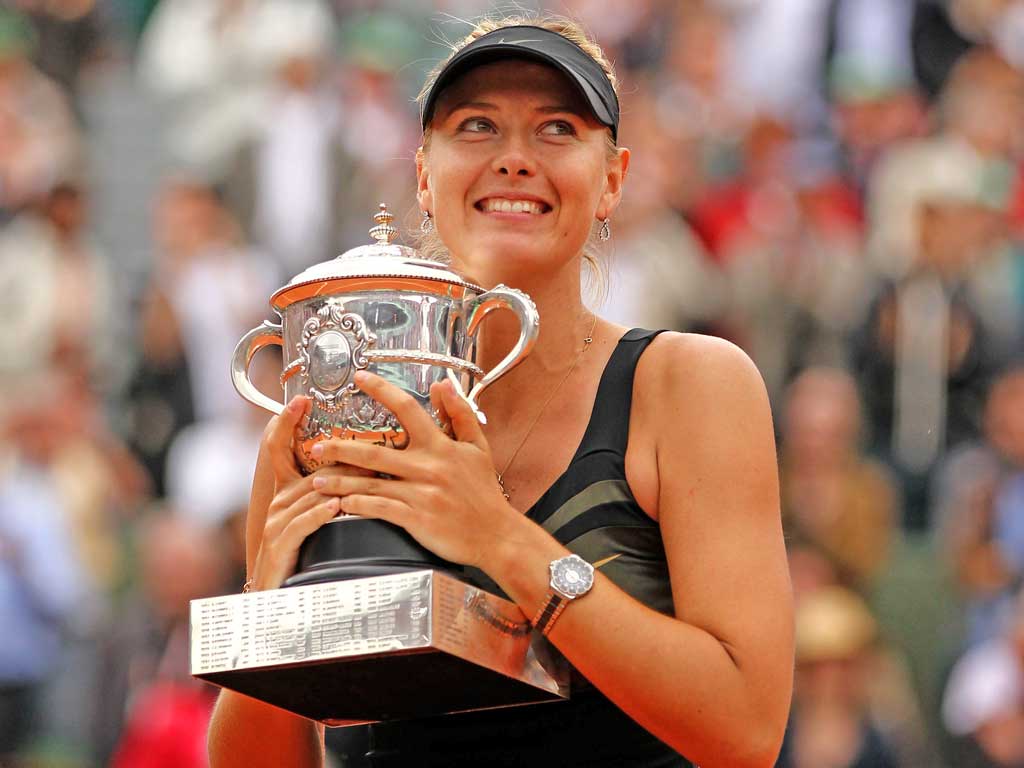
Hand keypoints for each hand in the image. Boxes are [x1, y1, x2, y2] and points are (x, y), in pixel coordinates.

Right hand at [249, 396, 374, 589]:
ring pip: (310, 494)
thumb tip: (364, 464)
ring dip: (338, 482)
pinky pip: (301, 525)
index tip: (301, 400)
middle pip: (308, 469)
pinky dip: (320, 515)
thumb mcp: (316, 518)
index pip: (279, 448)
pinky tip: (337, 507)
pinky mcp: (280, 546)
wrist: (281, 601)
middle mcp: (278, 502)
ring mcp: (276, 523)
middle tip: (368, 439)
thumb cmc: (306, 555)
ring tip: (366, 470)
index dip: (286, 423)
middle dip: (337, 454)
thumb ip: (333, 491)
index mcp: (286, 491)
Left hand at [308, 372, 519, 568]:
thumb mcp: (477, 447)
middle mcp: (427, 467)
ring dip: (339, 481)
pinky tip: (341, 503)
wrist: (496, 534)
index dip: (382, 390)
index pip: (407, 409)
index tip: (361, 378)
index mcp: (440, 446)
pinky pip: (379, 508)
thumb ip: (459, 413)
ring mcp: (420, 493)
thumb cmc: (484, 493)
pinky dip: (357, 505)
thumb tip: (443, 384)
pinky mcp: (417, 518)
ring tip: (317, 478)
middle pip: (374, 451)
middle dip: (340, 447)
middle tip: (316, 444)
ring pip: (370, 483)